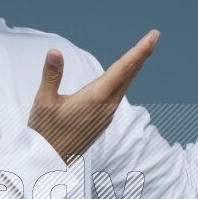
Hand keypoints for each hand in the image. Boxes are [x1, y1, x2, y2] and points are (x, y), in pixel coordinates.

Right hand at [28, 30, 159, 162]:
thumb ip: (51, 75)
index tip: (154, 36)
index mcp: (96, 97)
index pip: (123, 68)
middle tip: (154, 37)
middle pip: (129, 75)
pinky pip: (118, 95)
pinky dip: (124, 80)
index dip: (140, 51)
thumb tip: (55, 52)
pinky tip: (123, 76)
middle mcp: (106, 106)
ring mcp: (106, 115)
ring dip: (134, 67)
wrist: (50, 162)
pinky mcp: (102, 121)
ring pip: (125, 85)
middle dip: (142, 54)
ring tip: (141, 52)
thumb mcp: (43, 101)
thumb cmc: (44, 132)